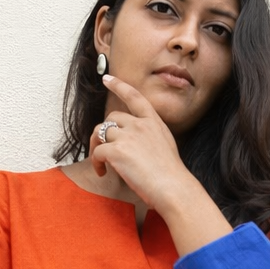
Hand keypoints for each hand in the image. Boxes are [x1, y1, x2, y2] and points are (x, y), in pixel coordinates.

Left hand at [90, 75, 193, 213]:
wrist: (173, 189)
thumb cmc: (171, 175)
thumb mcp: (166, 146)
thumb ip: (149, 137)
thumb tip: (133, 143)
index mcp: (154, 122)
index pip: (134, 97)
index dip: (119, 86)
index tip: (106, 79)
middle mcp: (140, 125)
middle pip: (111, 118)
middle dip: (103, 132)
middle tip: (102, 150)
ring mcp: (128, 136)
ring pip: (100, 133)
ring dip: (95, 147)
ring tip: (101, 164)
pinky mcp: (117, 151)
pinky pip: (97, 151)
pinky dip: (96, 163)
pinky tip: (102, 173)